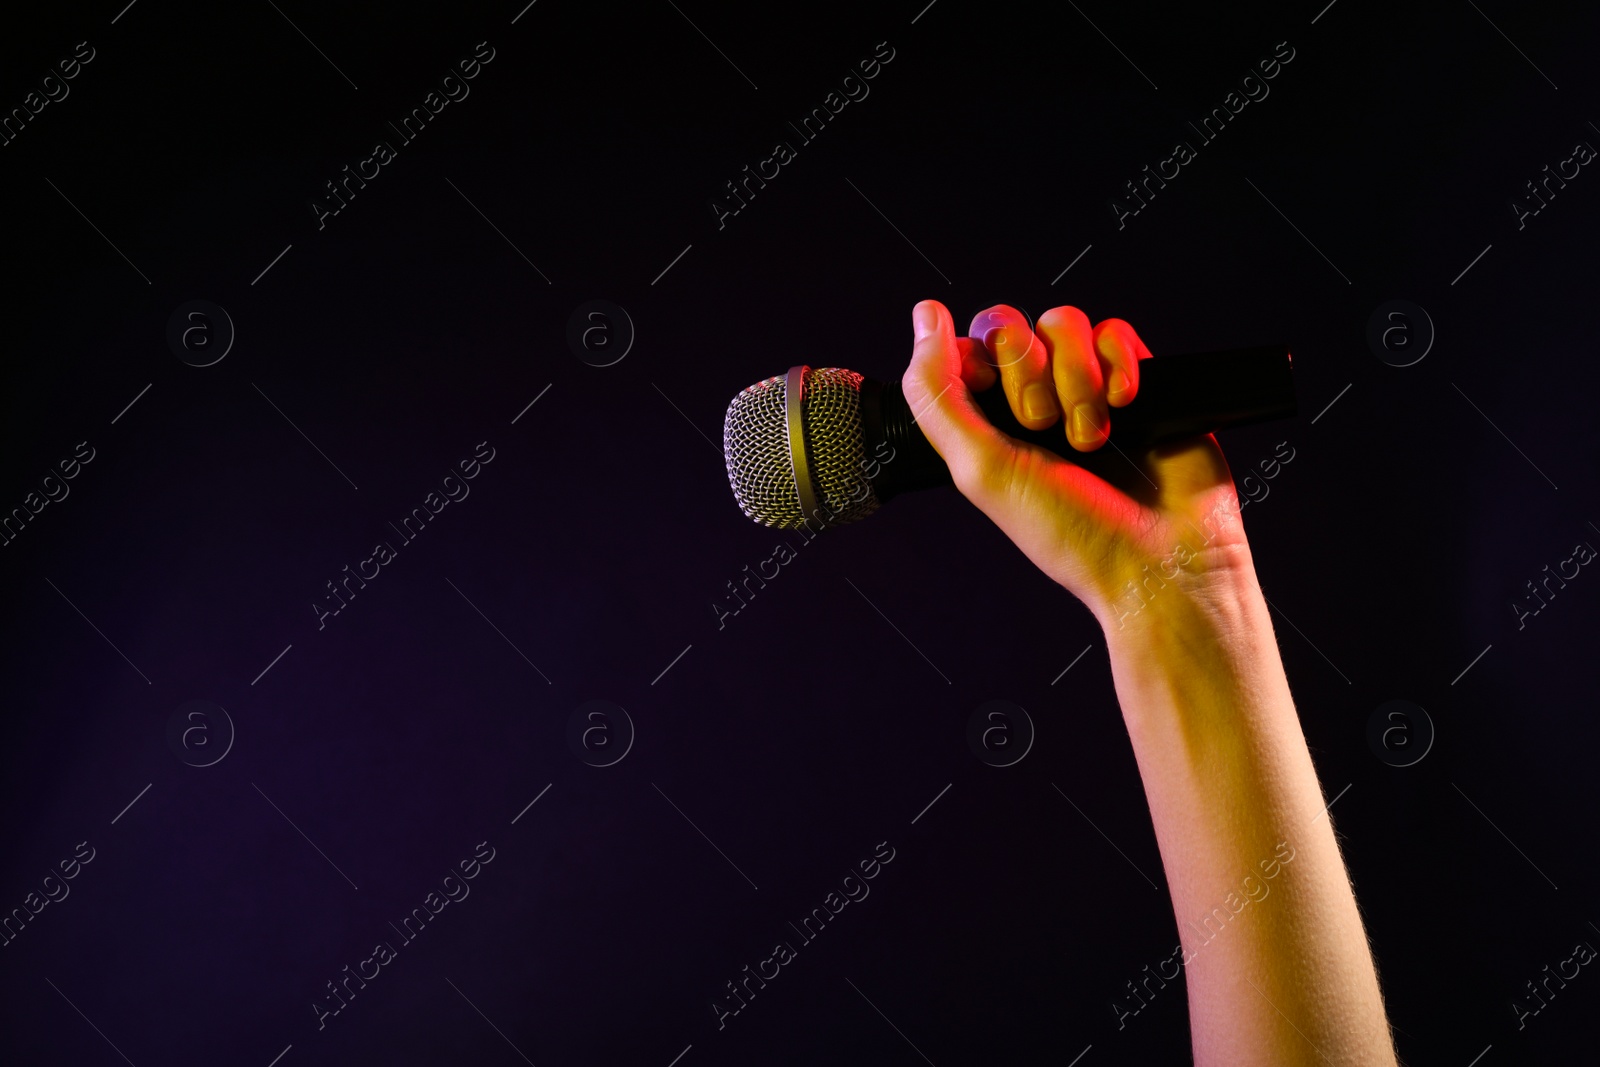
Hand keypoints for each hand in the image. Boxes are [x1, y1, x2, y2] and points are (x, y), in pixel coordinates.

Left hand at [902, 299, 1254, 631]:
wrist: (1160, 561)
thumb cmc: (1068, 532)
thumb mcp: (979, 469)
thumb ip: (936, 392)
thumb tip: (923, 312)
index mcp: (987, 425)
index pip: (964, 347)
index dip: (974, 356)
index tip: (987, 391)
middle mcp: (1033, 403)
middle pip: (1010, 327)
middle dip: (1025, 372)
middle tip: (1042, 427)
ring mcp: (1086, 389)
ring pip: (1063, 323)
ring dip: (1075, 378)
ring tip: (1092, 437)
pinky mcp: (1139, 381)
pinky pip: (1115, 332)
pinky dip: (1118, 364)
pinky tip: (1128, 405)